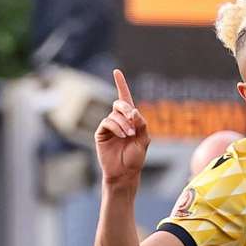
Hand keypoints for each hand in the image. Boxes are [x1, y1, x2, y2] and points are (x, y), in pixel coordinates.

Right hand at [94, 70, 149, 185]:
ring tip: (129, 135)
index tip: (116, 71)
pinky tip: (123, 135)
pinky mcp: (101, 134)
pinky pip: (107, 122)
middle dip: (127, 109)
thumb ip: (141, 124)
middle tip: (133, 121)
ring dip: (124, 123)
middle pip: (120, 103)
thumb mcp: (144, 140)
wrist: (125, 173)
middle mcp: (118, 121)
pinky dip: (116, 126)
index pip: (125, 98)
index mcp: (130, 120)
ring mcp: (109, 127)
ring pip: (114, 114)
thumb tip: (133, 110)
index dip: (121, 84)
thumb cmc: (135, 159)